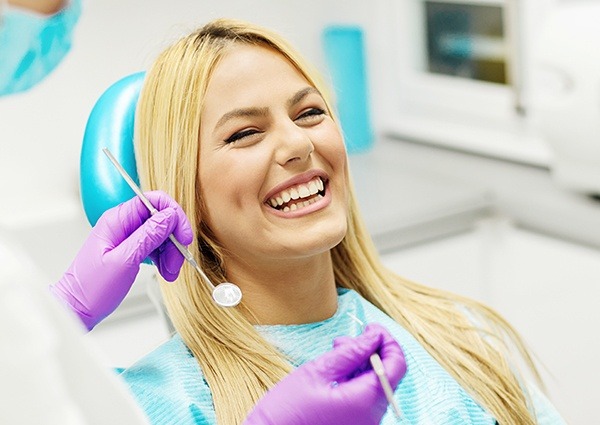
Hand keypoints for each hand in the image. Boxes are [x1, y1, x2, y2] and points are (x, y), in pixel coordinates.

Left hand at [50, 191, 192, 329]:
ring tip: (170, 272)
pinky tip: (165, 272)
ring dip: (171, 252)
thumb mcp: (124, 261)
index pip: (154, 201)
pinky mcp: (131, 249)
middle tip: (178, 262)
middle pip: (161, 219)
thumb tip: (169, 216)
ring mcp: (127, 237)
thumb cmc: (91, 288)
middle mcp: (122, 224)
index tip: (183, 236)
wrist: (76, 309)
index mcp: (117, 220)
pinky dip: (164, 259)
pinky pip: (155, 246)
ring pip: (161, 234)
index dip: (174, 215)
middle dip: (174, 240)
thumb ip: (148, 236)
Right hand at [243, 323, 406, 424]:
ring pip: (376, 386)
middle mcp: (372, 417)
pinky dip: (356, 381)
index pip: (396, 365)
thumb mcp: (317, 372)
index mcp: (365, 401)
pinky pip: (365, 399)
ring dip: (362, 365)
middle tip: (344, 340)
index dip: (386, 341)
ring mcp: (364, 424)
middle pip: (387, 375)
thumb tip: (373, 336)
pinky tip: (336, 372)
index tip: (370, 327)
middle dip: (370, 351)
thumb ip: (350, 353)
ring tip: (336, 354)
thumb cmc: (286, 411)